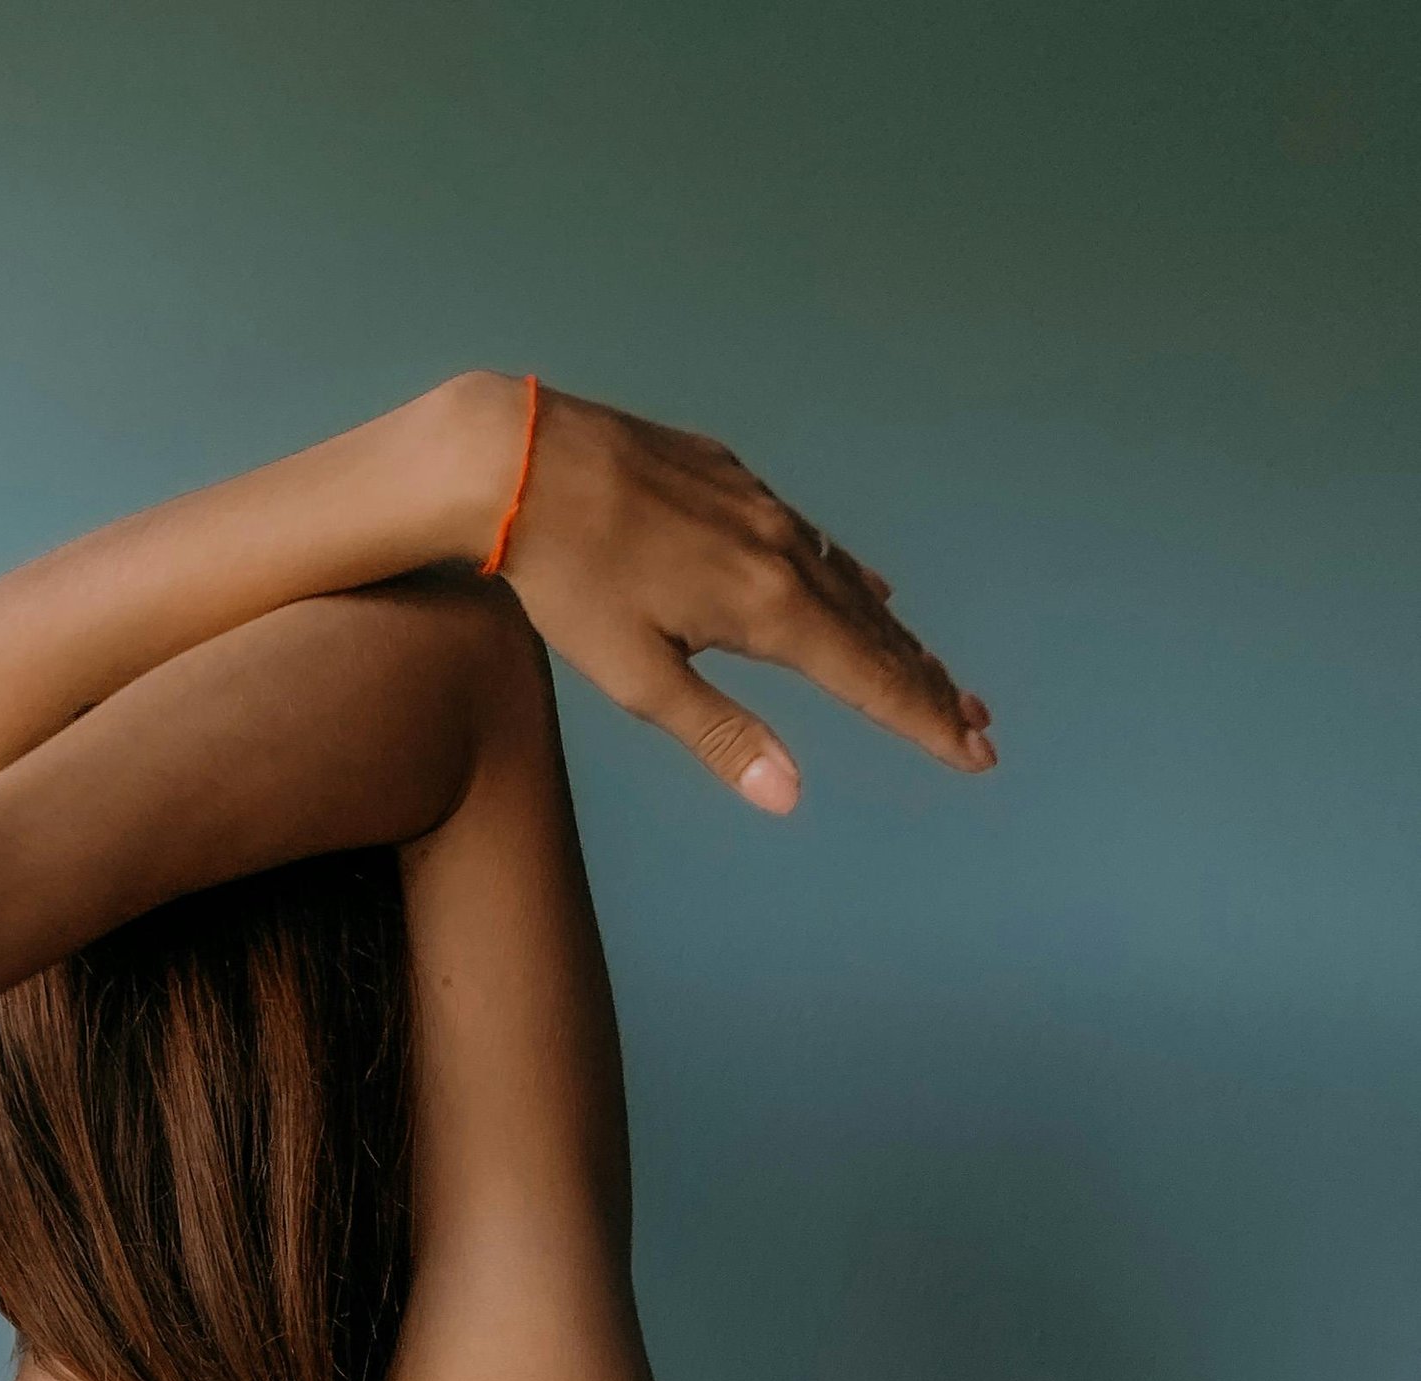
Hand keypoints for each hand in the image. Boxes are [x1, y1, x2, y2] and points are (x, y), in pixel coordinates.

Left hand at [489, 381, 994, 810]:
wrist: (524, 462)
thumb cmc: (570, 582)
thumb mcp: (638, 679)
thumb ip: (721, 736)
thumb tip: (789, 796)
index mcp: (769, 608)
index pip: (871, 680)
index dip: (925, 723)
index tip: (974, 755)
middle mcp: (784, 552)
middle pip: (876, 635)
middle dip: (928, 686)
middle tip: (977, 727)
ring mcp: (763, 508)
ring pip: (849, 587)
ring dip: (896, 637)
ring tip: (934, 674)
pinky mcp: (735, 481)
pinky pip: (814, 543)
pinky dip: (850, 580)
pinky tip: (868, 590)